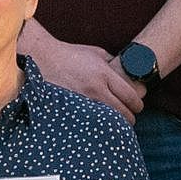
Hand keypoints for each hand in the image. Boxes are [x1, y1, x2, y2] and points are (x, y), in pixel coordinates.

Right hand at [24, 28, 142, 117]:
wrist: (42, 59)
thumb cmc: (70, 55)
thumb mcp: (96, 53)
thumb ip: (113, 65)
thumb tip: (126, 75)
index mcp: (104, 75)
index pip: (131, 98)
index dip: (138, 105)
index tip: (137, 107)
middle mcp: (96, 90)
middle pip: (123, 114)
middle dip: (129, 117)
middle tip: (128, 117)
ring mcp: (83, 103)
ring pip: (109, 123)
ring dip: (115, 125)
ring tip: (114, 123)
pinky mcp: (71, 111)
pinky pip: (91, 124)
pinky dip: (98, 126)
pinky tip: (98, 125)